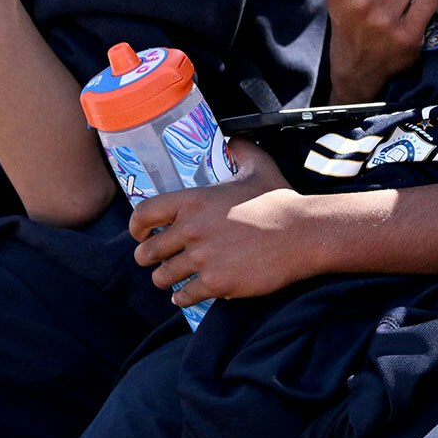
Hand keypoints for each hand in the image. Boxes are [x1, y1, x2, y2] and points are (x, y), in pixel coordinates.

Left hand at [130, 140, 316, 307]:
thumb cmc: (279, 201)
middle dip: (148, 257)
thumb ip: (240, 150)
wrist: (301, 233)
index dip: (136, 226)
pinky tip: (186, 295)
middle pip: (149, 251)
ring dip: (165, 280)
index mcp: (193, 201)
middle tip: (156, 260)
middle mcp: (191, 230)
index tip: (139, 233)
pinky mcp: (216, 283)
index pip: (144, 213)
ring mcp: (202, 258)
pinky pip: (184, 296)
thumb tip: (232, 140)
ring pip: (163, 277)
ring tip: (171, 280)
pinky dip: (182, 298)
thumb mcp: (258, 167)